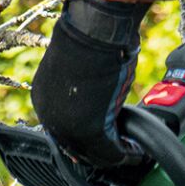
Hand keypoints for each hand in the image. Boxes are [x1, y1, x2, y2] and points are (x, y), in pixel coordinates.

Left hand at [30, 0, 152, 172]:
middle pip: (77, 147)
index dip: (87, 139)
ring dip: (117, 154)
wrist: (94, 31)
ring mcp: (67, 125)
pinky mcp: (89, 130)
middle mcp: (50, 115)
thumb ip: (83, 89)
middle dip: (102, 151)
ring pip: (95, 153)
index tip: (108, 140)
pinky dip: (128, 153)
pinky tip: (140, 150)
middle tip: (125, 149)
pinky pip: (112, 150)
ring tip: (135, 150)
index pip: (65, 130)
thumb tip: (100, 97)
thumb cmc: (90, 38)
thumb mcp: (79, 68)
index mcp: (44, 99)